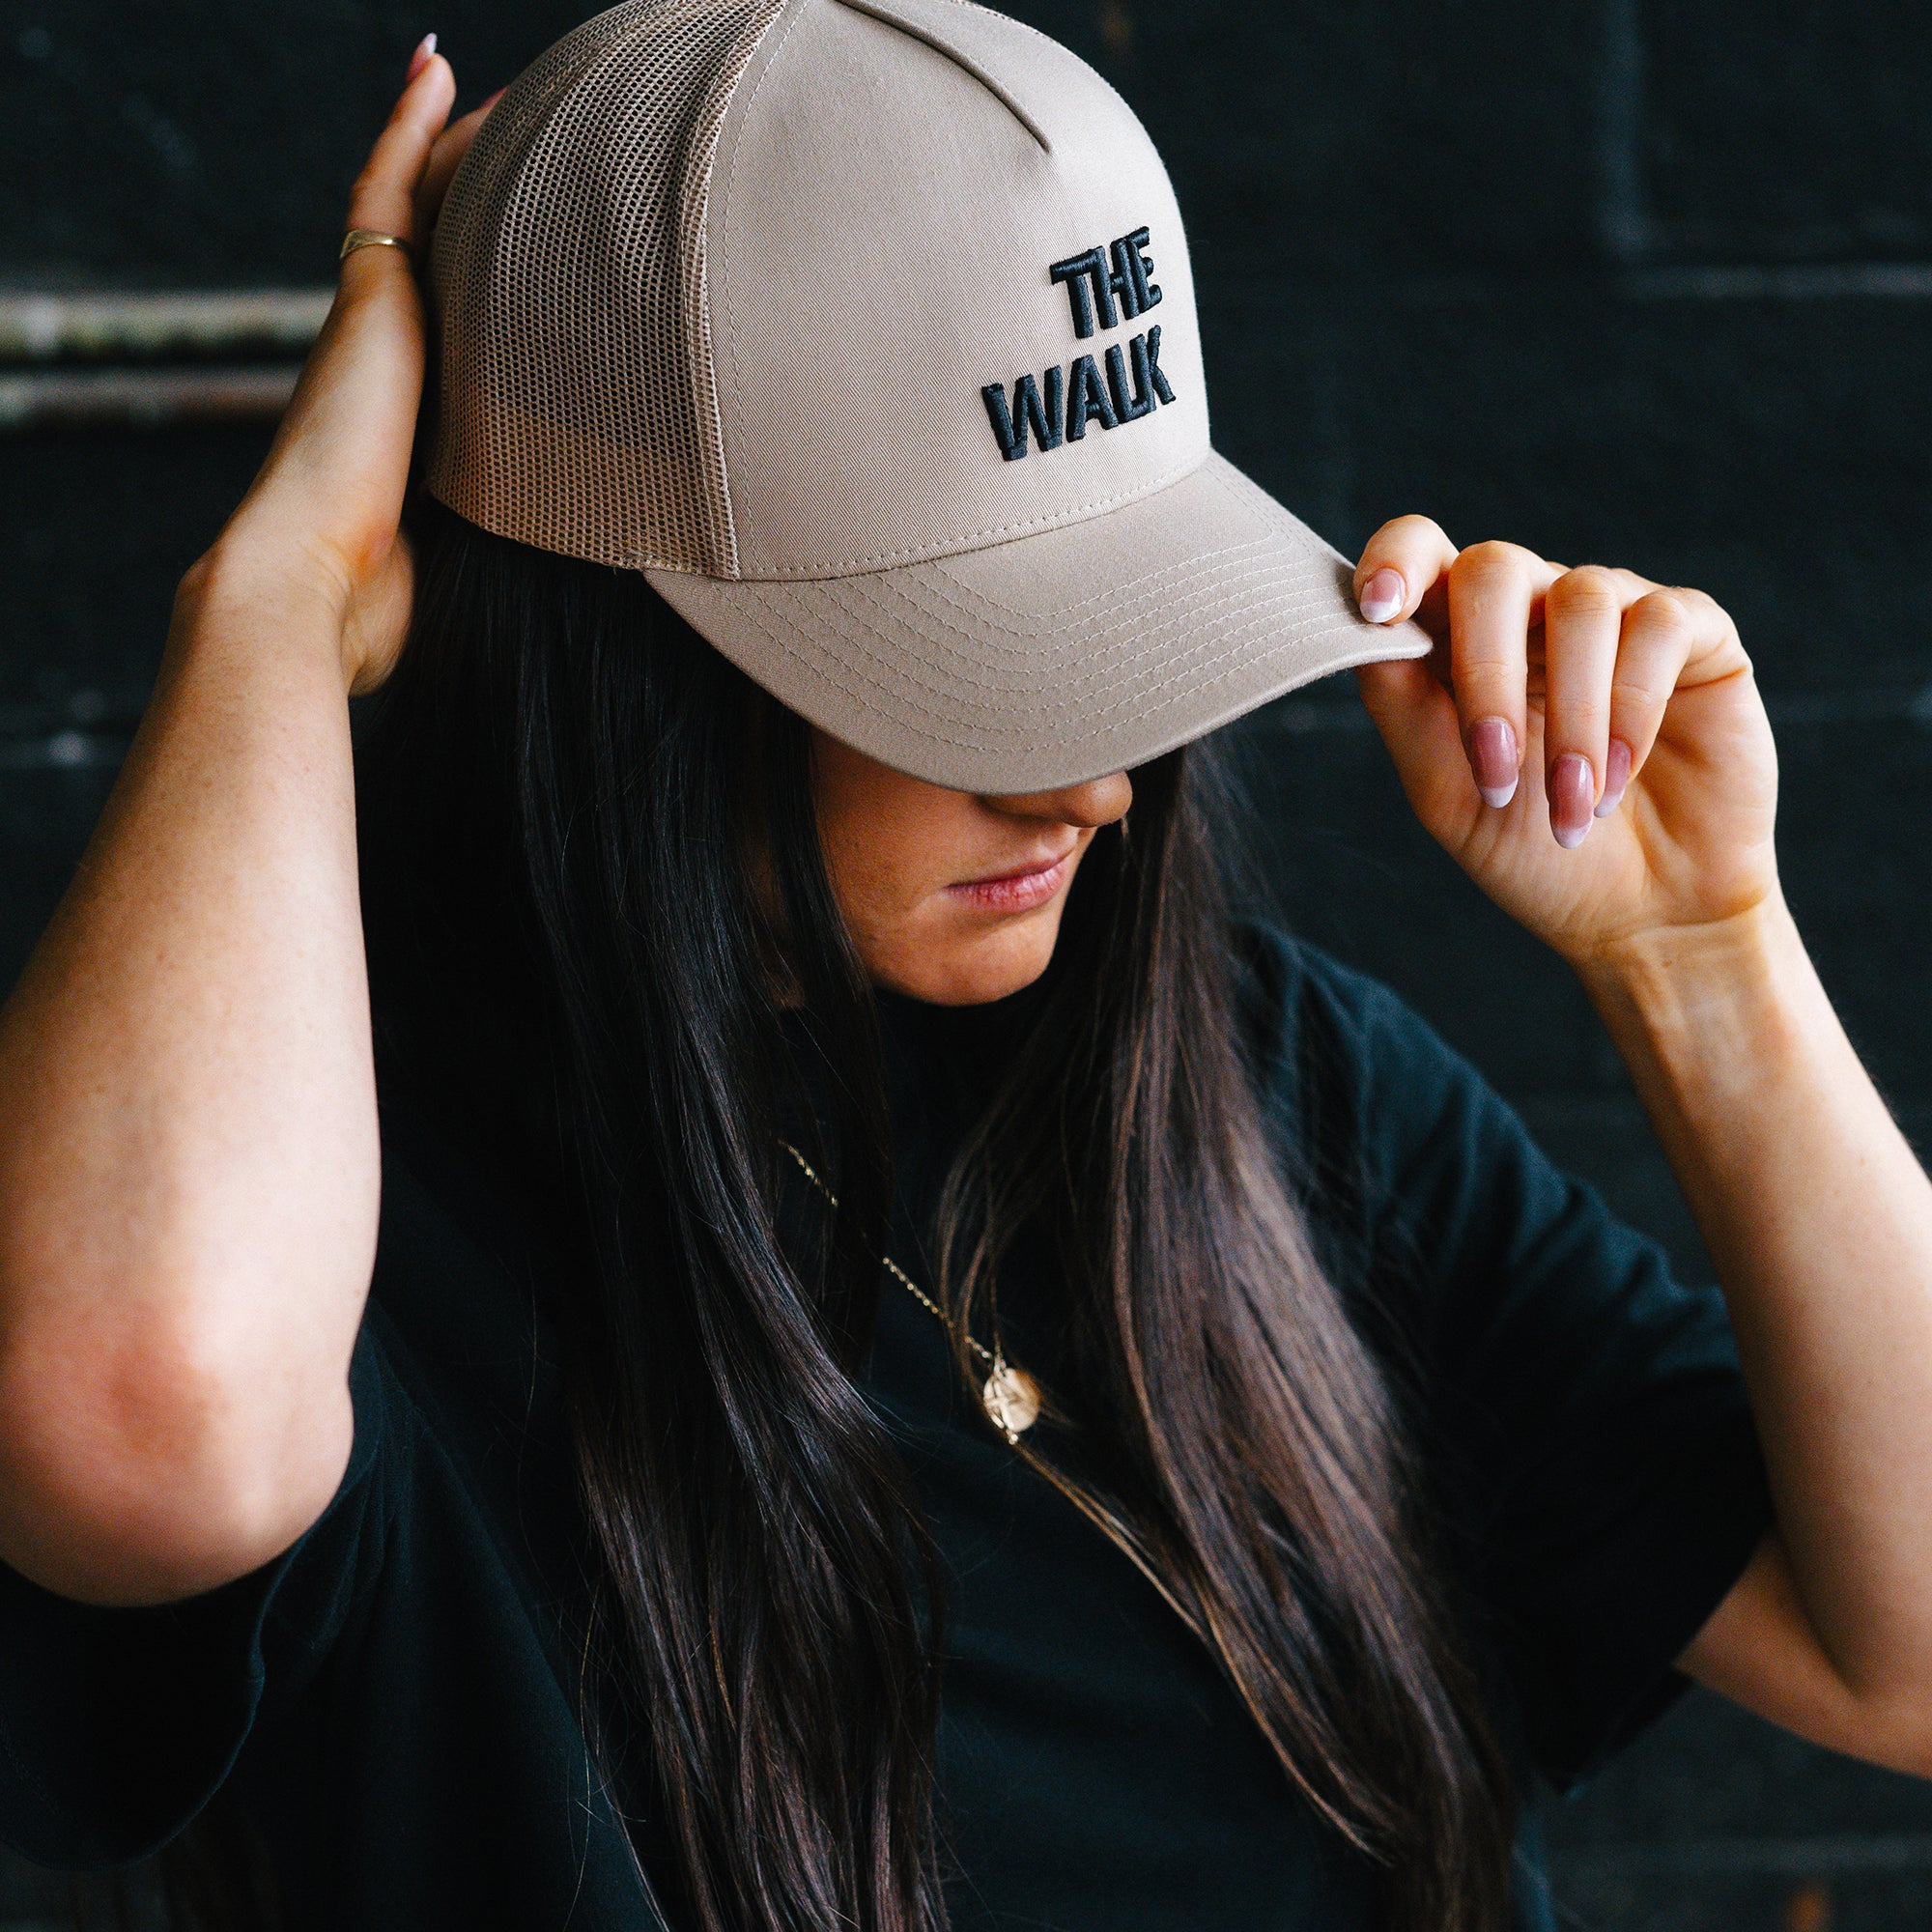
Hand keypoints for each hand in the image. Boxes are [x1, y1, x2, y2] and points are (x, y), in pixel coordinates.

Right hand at [191, 41, 496, 693]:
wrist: (306, 590)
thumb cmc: (382, 612)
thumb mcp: (467, 580)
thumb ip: (501, 572)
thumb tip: (570, 623)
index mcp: (407, 423)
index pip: (450, 331)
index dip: (477, 284)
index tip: (515, 254)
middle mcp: (385, 365)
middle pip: (436, 257)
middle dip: (469, 200)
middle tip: (512, 139)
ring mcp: (372, 328)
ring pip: (416, 210)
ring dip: (450, 149)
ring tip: (490, 94)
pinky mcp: (368, 302)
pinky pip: (386, 186)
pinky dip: (410, 129)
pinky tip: (436, 71)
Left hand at [1350, 518, 1778, 970]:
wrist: (1642, 913)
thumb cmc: (1533, 852)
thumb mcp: (1450, 796)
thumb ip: (1405, 713)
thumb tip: (1372, 636)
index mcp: (1460, 640)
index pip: (1421, 553)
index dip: (1394, 561)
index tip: (1376, 611)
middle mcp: (1534, 609)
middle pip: (1494, 567)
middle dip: (1486, 674)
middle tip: (1495, 774)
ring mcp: (1615, 611)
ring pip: (1581, 601)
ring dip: (1570, 718)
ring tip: (1571, 807)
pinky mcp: (1694, 631)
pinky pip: (1658, 625)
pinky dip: (1632, 711)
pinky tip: (1618, 781)